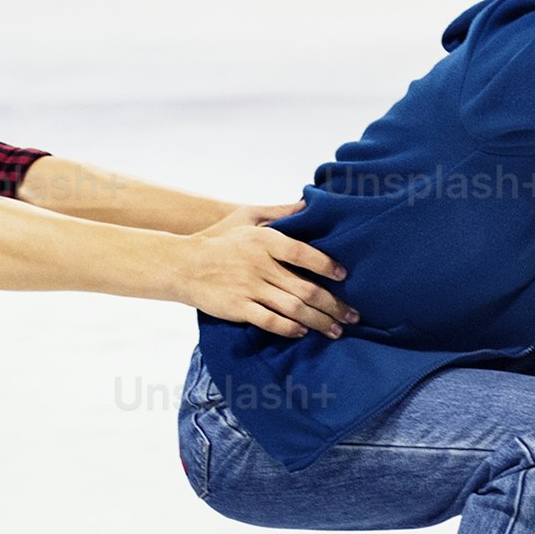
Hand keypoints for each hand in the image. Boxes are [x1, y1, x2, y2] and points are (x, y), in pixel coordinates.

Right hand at [179, 205, 353, 339]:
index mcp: (264, 240)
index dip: (326, 265)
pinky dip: (289, 328)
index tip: (344, 276)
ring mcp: (248, 288)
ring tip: (335, 330)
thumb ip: (280, 211)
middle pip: (304, 288)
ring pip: (293, 308)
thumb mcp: (247, 216)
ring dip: (318, 321)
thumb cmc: (219, 238)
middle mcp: (259, 265)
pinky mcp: (237, 308)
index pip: (303, 252)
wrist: (182, 264)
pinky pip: (270, 321)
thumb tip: (310, 201)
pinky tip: (303, 332)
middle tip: (352, 315)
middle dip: (333, 305)